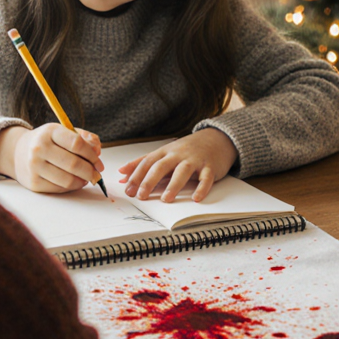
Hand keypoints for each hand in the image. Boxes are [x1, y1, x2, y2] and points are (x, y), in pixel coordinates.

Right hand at [11, 124, 104, 193]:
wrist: (17, 152)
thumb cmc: (47, 142)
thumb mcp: (64, 132)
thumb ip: (85, 138)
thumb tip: (97, 151)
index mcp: (50, 131)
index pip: (77, 144)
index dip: (92, 155)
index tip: (98, 163)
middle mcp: (39, 148)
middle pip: (73, 164)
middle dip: (90, 171)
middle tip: (96, 174)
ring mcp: (35, 166)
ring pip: (68, 180)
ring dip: (82, 181)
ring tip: (86, 178)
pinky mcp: (33, 182)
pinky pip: (59, 188)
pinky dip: (71, 187)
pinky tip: (74, 182)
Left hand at [120, 129, 237, 202]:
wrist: (217, 139)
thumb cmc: (187, 149)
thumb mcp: (165, 152)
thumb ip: (143, 163)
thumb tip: (121, 173)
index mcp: (166, 151)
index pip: (147, 162)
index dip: (136, 176)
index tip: (128, 190)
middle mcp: (179, 154)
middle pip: (161, 166)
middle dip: (150, 181)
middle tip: (141, 196)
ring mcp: (195, 160)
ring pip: (182, 171)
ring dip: (173, 185)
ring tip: (166, 199)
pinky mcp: (210, 167)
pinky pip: (206, 178)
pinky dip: (201, 188)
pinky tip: (196, 198)